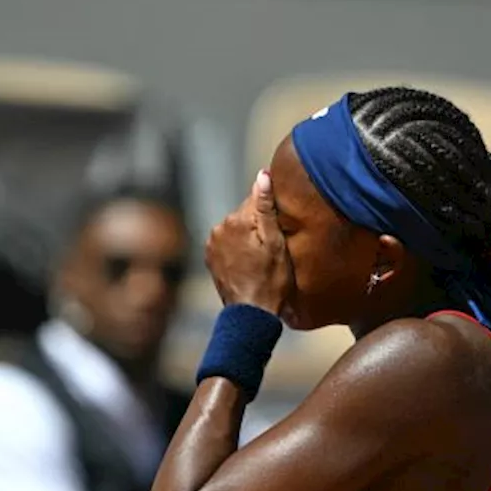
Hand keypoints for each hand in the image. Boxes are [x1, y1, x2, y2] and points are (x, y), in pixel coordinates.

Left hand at [205, 170, 291, 314]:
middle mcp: (219, 228)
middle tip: (273, 247)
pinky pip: (228, 243)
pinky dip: (238, 248)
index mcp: (236, 221)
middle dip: (259, 224)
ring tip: (261, 258)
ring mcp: (212, 243)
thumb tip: (262, 176)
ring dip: (248, 236)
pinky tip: (249, 263)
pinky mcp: (210, 257)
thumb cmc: (271, 281)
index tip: (281, 226)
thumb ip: (266, 207)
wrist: (251, 315)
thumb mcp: (276, 243)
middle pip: (245, 214)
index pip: (256, 199)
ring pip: (236, 228)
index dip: (272, 211)